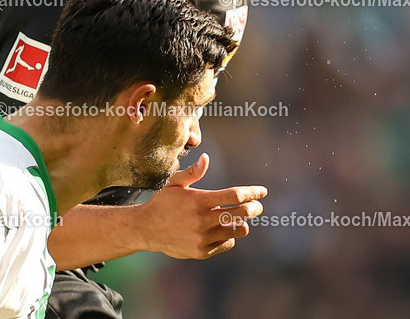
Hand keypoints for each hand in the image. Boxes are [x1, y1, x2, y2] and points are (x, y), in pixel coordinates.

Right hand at [136, 154, 266, 258]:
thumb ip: (192, 172)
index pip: (234, 196)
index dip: (252, 192)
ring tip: (239, 218)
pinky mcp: (201, 252)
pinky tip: (224, 230)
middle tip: (257, 206)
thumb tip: (206, 158)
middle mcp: (202, 220)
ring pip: (238, 230)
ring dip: (243, 223)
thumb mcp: (174, 184)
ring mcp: (202, 238)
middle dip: (254, 208)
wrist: (146, 230)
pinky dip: (230, 236)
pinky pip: (227, 243)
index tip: (263, 191)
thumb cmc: (163, 202)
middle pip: (241, 214)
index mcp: (198, 201)